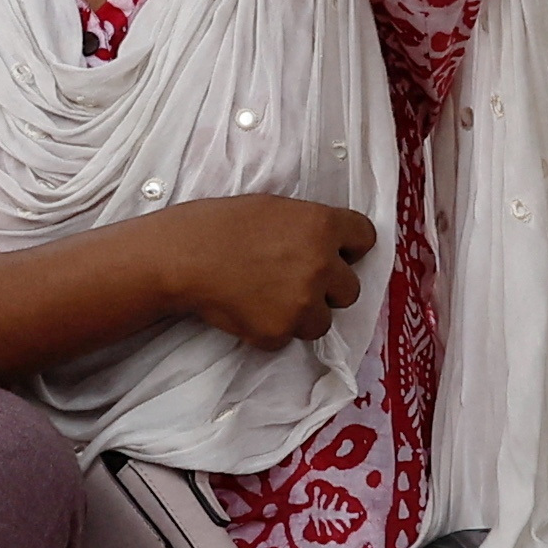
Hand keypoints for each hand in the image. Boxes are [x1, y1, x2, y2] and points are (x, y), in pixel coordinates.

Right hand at [157, 194, 376, 346]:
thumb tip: (330, 247)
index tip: (335, 253)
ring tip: (269, 298)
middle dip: (328, 288)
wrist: (182, 256)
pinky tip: (248, 309)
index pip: (366, 238)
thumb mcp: (274, 209)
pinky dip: (271, 329)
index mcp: (323, 225)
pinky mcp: (279, 332)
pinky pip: (287, 338)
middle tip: (295, 280)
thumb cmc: (220, 224)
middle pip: (350, 289)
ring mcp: (302, 303)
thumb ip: (310, 227)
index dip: (349, 247)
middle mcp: (321, 265)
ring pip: (323, 321)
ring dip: (304, 314)